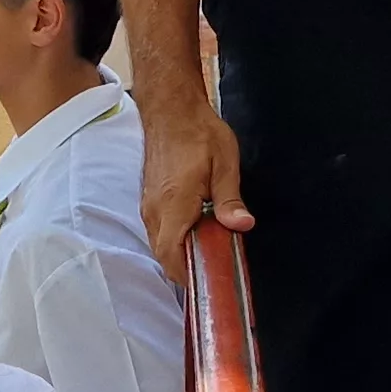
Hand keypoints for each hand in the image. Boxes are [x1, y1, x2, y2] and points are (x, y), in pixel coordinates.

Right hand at [139, 102, 251, 281]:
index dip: (189, 275)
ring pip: (160, 245)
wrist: (171, 110)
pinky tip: (197, 232)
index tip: (211, 281)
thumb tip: (241, 225)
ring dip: (182, 254)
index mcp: (173, 203)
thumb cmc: (198, 132)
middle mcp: (155, 209)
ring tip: (210, 250)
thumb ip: (229, 199)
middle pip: (165, 256)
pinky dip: (175, 240)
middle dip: (189, 268)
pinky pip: (159, 232)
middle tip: (218, 266)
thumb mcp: (224, 162)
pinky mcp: (149, 201)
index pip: (172, 255)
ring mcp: (148, 206)